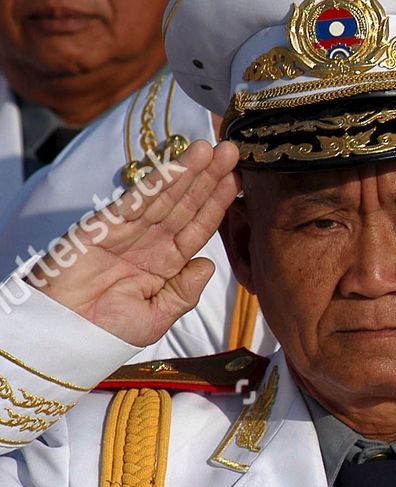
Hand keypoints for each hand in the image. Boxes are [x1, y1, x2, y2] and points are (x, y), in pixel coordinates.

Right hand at [25, 140, 239, 345]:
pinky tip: (175, 167)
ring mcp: (128, 231)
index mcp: (167, 263)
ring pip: (163, 196)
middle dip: (208, 177)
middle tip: (231, 150)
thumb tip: (209, 264)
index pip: (198, 227)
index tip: (239, 180)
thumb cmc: (108, 332)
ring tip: (208, 149)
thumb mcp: (157, 317)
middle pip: (185, 204)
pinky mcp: (103, 226)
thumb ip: (184, 292)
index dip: (218, 203)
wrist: (65, 337)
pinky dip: (154, 184)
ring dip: (186, 172)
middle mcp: (151, 242)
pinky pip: (134, 202)